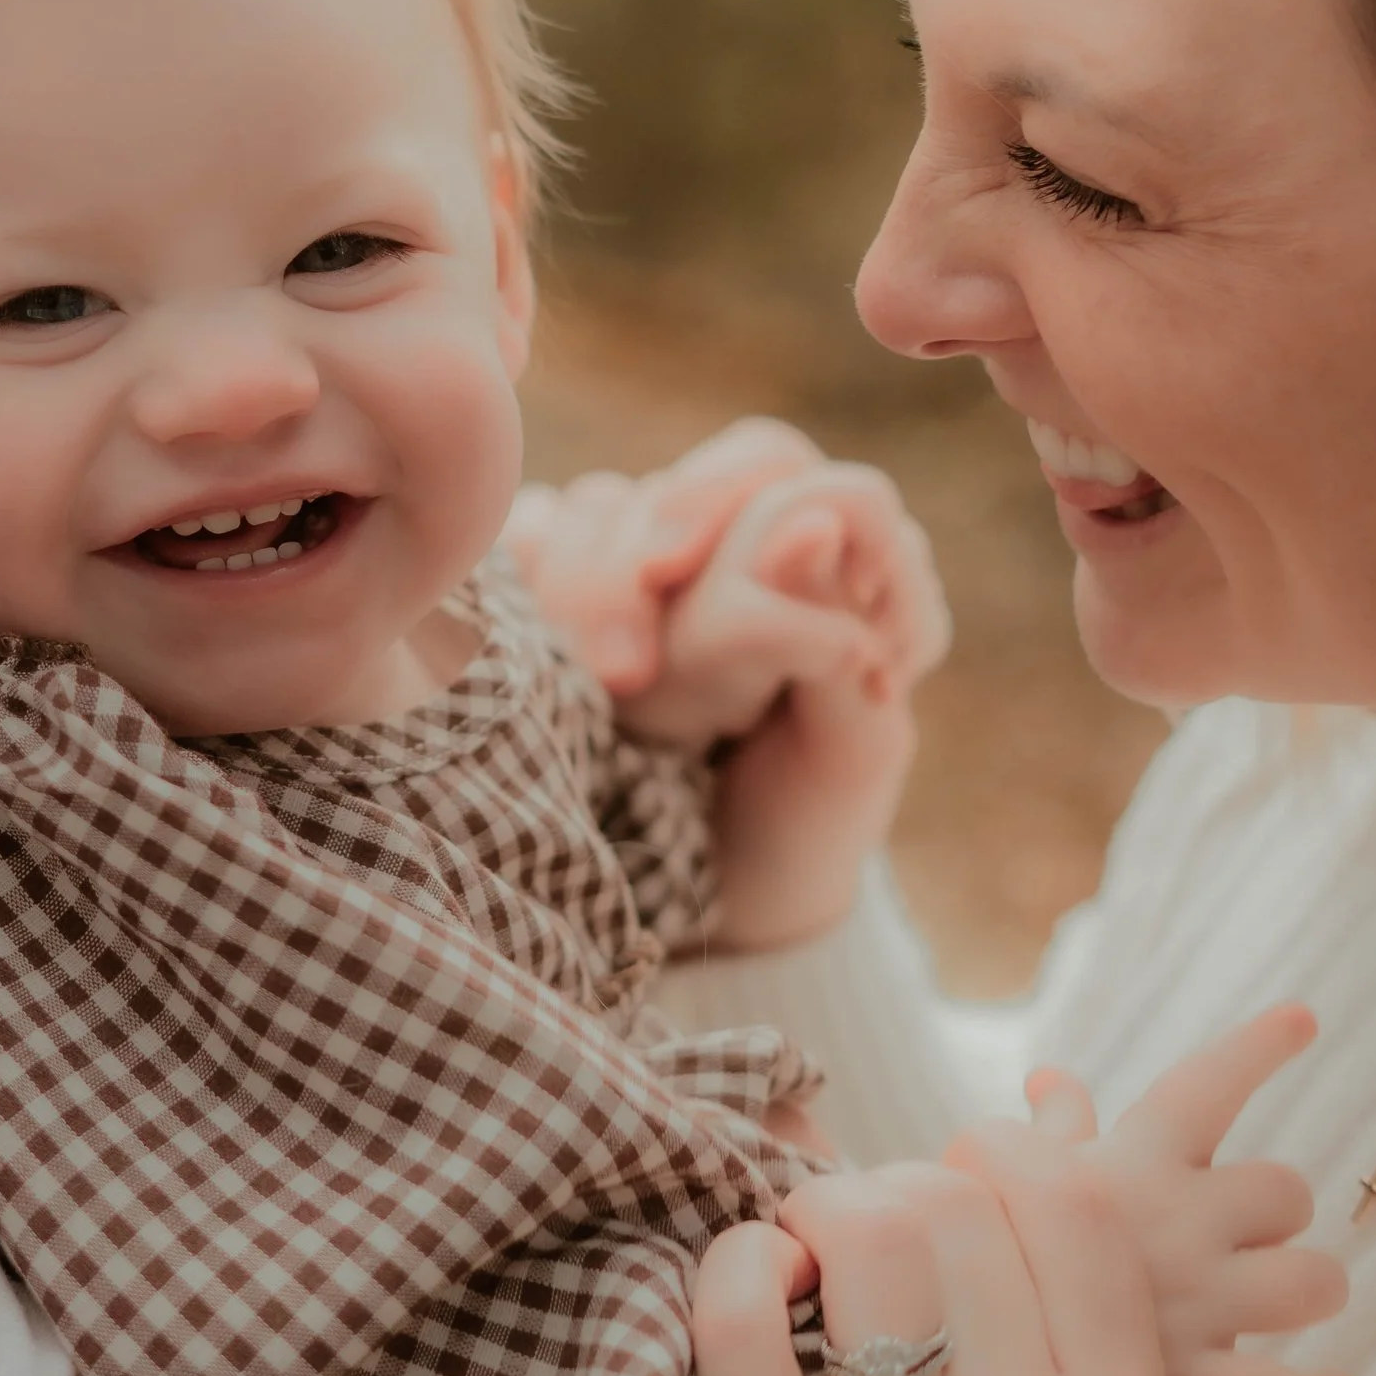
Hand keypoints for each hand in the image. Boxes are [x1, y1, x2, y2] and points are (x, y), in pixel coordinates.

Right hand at [506, 429, 950, 952]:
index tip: (702, 568)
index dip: (740, 501)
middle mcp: (736, 541)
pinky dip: (525, 593)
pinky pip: (524, 546)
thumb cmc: (803, 826)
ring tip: (613, 694)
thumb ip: (841, 633)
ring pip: (593, 515)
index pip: (776, 465)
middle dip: (636, 576)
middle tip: (629, 678)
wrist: (723, 910)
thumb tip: (810, 521)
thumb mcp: (851, 749)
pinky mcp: (565, 595)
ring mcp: (648, 566)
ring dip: (589, 600)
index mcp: (831, 558)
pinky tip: (534, 653)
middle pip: (674, 489)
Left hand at [670, 1154, 1171, 1375]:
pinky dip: (736, 1258)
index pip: (1080, 1204)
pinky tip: (753, 1293)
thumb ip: (1075, 1299)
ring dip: (819, 1210)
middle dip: (898, 1186)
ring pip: (866, 1223)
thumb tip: (1045, 1095)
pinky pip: (743, 1292)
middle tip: (867, 1243)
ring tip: (811, 1265)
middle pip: (959, 1199)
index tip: (961, 1195)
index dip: (1007, 1161)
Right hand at [949, 1009, 1353, 1375]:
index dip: (1258, 1047)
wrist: (946, 1357)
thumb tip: (1055, 1079)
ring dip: (1308, 1287)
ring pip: (1309, 1284)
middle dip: (1277, 1209)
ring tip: (1287, 1295)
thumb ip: (1050, 1130)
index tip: (1302, 1018)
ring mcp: (1193, 1305)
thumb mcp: (1004, 1175)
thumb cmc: (978, 1250)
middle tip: (1245, 1228)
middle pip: (1286, 1191)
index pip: (1206, 1084)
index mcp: (1132, 1163)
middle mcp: (1177, 1225)